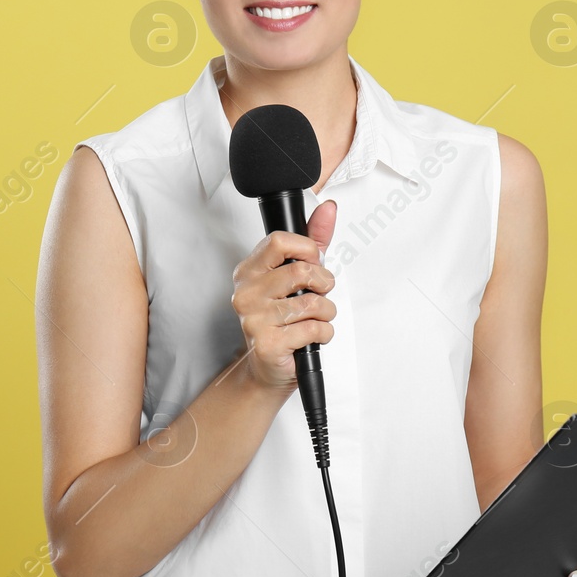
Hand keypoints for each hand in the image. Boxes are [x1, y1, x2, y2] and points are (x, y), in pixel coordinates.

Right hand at [229, 199, 338, 390]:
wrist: (267, 368)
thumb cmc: (282, 321)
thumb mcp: (297, 277)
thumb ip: (314, 240)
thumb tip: (329, 208)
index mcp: (249, 271)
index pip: (280, 241)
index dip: (307, 250)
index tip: (314, 263)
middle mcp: (246, 292)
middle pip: (301, 271)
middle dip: (324, 284)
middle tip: (321, 294)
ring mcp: (254, 319)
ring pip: (312, 303)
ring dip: (326, 313)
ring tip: (317, 319)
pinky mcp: (267, 343)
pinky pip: (313, 329)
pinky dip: (324, 334)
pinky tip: (312, 337)